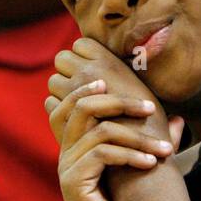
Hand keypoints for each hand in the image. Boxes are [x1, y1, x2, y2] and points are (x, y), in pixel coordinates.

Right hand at [46, 78, 173, 200]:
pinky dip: (130, 155)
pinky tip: (152, 164)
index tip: (115, 83)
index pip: (72, 105)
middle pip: (83, 108)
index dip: (89, 89)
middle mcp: (66, 154)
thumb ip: (149, 143)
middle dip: (118, 102)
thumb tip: (175, 119)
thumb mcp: (137, 171)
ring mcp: (67, 168)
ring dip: (138, 136)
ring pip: (100, 132)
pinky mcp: (74, 183)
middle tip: (149, 108)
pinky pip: (102, 154)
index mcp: (75, 148)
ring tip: (166, 151)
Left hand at [49, 37, 171, 143]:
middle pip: (62, 59)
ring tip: (76, 103)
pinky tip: (71, 119)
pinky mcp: (62, 115)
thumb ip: (129, 80)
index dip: (83, 56)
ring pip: (53, 81)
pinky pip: (50, 103)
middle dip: (68, 70)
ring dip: (61, 90)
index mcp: (108, 61)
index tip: (91, 70)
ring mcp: (72, 93)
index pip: (81, 44)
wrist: (139, 156)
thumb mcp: (144, 94)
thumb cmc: (150, 126)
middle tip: (79, 85)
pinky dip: (58, 109)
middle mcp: (87, 72)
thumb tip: (144, 61)